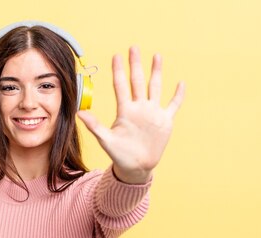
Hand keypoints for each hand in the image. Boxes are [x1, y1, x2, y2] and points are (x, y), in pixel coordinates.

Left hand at [77, 47, 185, 183]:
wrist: (136, 167)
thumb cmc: (119, 155)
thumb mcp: (106, 140)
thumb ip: (94, 125)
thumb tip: (79, 113)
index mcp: (125, 111)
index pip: (121, 86)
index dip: (119, 71)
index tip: (116, 56)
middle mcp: (139, 108)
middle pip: (137, 81)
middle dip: (135, 65)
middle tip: (133, 48)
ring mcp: (153, 113)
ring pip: (155, 87)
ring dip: (156, 72)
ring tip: (156, 55)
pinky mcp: (165, 121)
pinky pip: (173, 105)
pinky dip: (178, 95)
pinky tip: (181, 83)